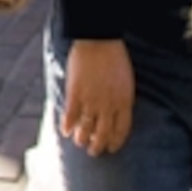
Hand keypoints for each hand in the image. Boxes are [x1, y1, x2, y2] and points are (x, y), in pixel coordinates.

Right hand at [61, 38, 134, 155]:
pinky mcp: (75, 94)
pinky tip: (65, 131)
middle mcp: (108, 106)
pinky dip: (67, 126)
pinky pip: (70, 116)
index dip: (115, 142)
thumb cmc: (115, 57)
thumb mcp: (126, 81)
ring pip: (85, 129)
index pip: (121, 131)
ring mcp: (91, 101)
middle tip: (94, 151)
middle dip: (98, 146)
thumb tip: (119, 113)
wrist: (98, 39)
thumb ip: (122, 99)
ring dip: (82, 139)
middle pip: (103, 134)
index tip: (111, 148)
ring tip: (79, 143)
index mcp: (124, 102)